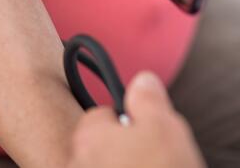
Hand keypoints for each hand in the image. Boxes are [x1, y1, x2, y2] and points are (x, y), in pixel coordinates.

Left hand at [67, 72, 204, 167]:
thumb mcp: (166, 129)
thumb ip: (149, 100)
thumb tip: (143, 79)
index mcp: (90, 136)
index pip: (101, 117)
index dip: (127, 125)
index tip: (145, 137)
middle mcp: (74, 161)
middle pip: (97, 148)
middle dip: (119, 152)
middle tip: (149, 162)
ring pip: (94, 166)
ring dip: (111, 165)